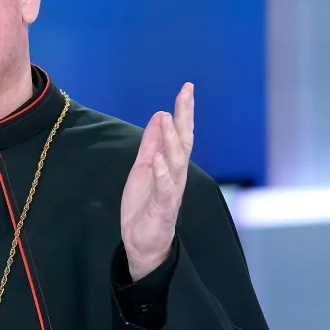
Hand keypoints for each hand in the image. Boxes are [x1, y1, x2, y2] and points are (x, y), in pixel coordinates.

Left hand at [120, 83, 194, 280]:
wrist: (143, 242)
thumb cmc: (145, 205)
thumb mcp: (144, 167)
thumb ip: (152, 144)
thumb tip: (160, 116)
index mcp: (172, 164)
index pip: (181, 133)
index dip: (184, 111)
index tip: (187, 87)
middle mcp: (177, 175)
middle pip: (184, 143)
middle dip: (185, 118)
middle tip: (185, 94)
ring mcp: (171, 192)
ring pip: (177, 164)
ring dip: (173, 142)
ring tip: (169, 121)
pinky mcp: (162, 208)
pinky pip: (164, 190)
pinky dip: (162, 175)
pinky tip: (157, 161)